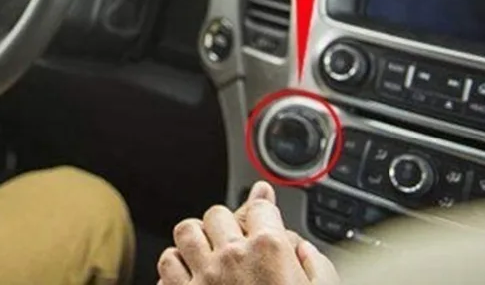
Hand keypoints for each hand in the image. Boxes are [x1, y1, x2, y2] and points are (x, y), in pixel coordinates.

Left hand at [158, 182, 339, 284]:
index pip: (259, 207)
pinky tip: (190, 278)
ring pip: (186, 231)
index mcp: (271, 251)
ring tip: (208, 256)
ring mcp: (205, 275)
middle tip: (236, 246)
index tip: (263, 224)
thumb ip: (317, 267)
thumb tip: (303, 248)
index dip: (263, 214)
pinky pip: (167, 263)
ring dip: (197, 241)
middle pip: (217, 213)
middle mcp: (234, 256)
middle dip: (227, 226)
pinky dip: (175, 267)